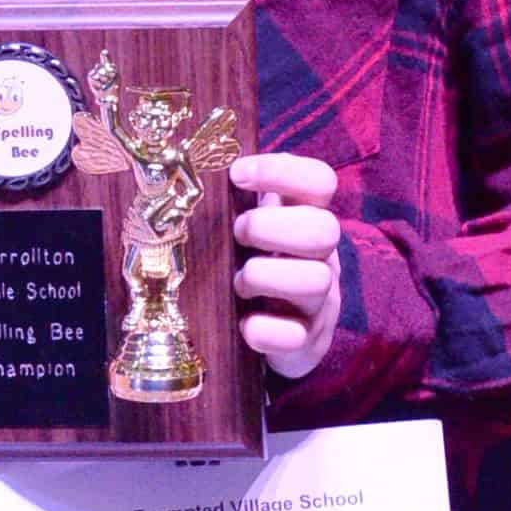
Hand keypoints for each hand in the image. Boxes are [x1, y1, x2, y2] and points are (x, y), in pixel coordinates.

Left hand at [228, 153, 342, 378]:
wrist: (274, 333)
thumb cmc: (252, 263)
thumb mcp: (248, 226)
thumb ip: (234, 199)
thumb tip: (185, 168)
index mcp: (305, 218)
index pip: (319, 181)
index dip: (282, 172)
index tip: (238, 174)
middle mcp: (320, 256)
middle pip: (324, 229)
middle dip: (271, 227)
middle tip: (237, 233)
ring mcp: (318, 300)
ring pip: (316, 280)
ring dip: (266, 276)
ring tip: (238, 280)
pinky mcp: (305, 341)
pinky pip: (294, 336)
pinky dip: (264, 330)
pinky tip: (244, 324)